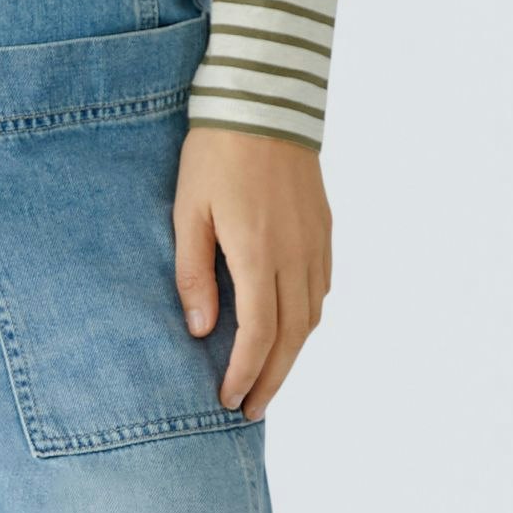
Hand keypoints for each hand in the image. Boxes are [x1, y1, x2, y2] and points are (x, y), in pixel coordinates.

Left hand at [173, 128, 332, 417]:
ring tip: (270, 380)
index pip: (259, 335)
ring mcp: (316, 243)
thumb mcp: (188, 213)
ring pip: (312, 317)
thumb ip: (193, 273)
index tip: (229, 400)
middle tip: (253, 412)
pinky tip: (291, 331)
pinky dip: (307, 321)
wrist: (265, 100)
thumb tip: (200, 329)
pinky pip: (322, 290)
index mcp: (259, 255)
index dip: (245, 374)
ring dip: (292, 356)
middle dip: (272, 380)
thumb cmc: (216, 153)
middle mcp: (296, 256)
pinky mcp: (324, 230)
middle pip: (292, 338)